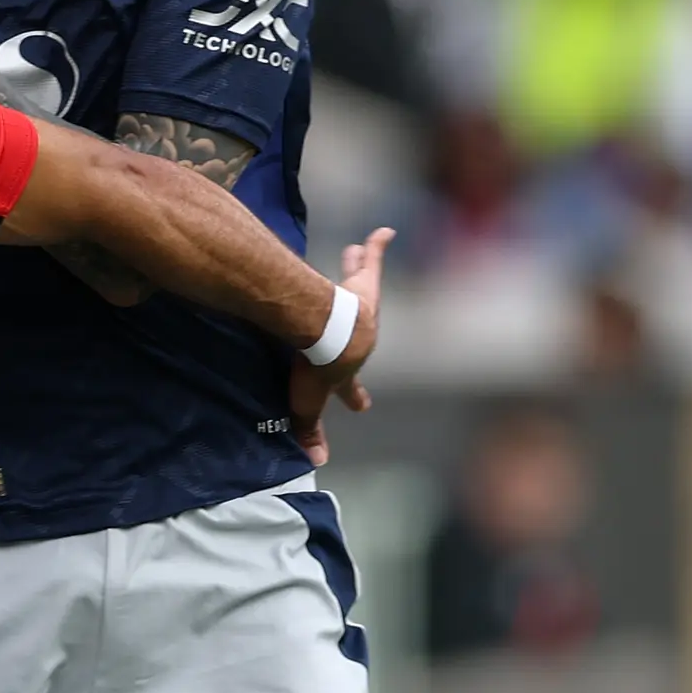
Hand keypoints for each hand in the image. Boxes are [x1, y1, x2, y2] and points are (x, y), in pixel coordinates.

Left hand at [284, 227, 392, 467]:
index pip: (348, 388)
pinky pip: (373, 259)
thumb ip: (307, 428)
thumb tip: (314, 462)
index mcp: (347, 367)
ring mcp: (362, 308)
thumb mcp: (307, 401)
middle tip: (362, 314)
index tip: (362, 407)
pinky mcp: (361, 285)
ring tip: (358, 249)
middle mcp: (362, 335)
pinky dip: (379, 245)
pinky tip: (385, 230)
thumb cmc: (316, 367)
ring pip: (363, 285)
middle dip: (361, 320)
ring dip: (362, 269)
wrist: (330, 334)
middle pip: (361, 324)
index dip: (353, 398)